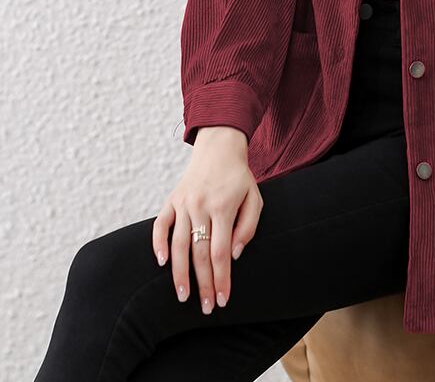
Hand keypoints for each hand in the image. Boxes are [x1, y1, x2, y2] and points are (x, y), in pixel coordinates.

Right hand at [151, 126, 263, 314]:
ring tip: (183, 296)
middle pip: (200, 253)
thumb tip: (234, 255)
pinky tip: (162, 263)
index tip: (224, 299)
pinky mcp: (171, 200)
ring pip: (179, 244)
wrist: (219, 148)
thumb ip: (248, 227)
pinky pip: (160, 225)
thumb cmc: (239, 177)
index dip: (222, 277)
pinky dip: (158, 244)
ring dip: (179, 273)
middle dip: (203, 283)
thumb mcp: (255, 198)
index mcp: (223, 207)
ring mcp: (183, 203)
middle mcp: (201, 206)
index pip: (220, 251)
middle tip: (207, 307)